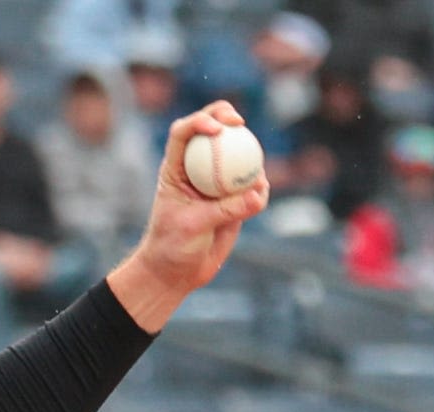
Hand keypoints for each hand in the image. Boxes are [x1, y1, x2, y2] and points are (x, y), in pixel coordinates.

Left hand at [108, 102, 271, 329]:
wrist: (177, 273)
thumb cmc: (172, 247)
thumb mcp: (194, 226)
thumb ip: (226, 209)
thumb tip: (258, 192)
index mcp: (175, 168)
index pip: (183, 133)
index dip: (199, 121)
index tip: (217, 129)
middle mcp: (196, 168)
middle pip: (212, 130)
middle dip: (226, 117)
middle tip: (239, 123)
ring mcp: (217, 181)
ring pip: (237, 154)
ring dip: (249, 154)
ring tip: (255, 176)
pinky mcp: (235, 199)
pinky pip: (252, 185)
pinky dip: (259, 186)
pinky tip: (260, 194)